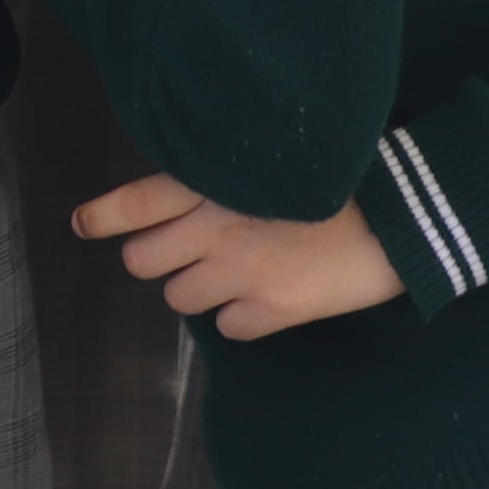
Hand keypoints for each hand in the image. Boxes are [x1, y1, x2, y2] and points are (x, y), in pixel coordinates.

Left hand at [74, 175, 404, 338]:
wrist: (406, 216)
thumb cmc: (349, 177)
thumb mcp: (278, 161)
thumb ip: (230, 178)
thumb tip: (196, 203)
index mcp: (217, 181)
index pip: (138, 200)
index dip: (104, 216)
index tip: (83, 224)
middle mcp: (216, 227)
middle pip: (143, 260)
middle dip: (159, 259)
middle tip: (191, 254)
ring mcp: (242, 272)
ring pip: (179, 297)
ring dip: (200, 289)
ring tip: (240, 273)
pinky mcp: (272, 310)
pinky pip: (226, 328)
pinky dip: (242, 318)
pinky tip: (270, 298)